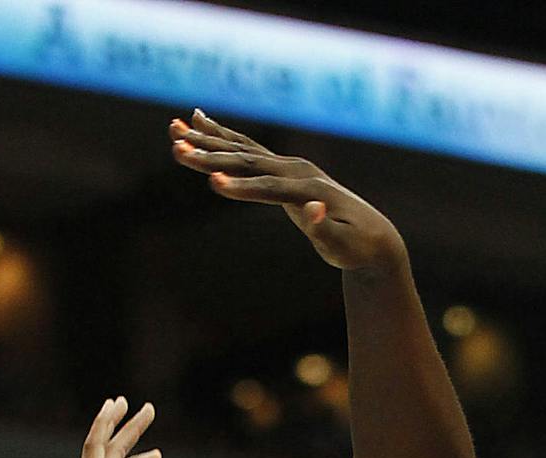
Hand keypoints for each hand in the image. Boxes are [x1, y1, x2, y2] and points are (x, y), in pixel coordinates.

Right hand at [170, 109, 405, 271]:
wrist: (371, 236)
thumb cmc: (356, 247)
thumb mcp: (343, 246)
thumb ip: (326, 229)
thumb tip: (313, 209)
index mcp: (307, 189)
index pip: (268, 188)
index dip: (241, 187)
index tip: (212, 183)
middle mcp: (296, 170)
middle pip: (247, 160)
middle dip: (210, 155)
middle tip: (175, 148)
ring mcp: (289, 165)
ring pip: (242, 148)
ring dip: (207, 139)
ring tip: (173, 127)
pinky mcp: (282, 168)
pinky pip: (247, 148)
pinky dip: (221, 135)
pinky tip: (198, 121)